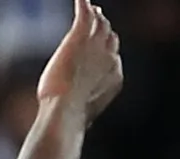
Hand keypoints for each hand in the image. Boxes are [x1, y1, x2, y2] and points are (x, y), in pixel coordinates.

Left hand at [38, 0, 123, 119]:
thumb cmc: (67, 120)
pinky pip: (85, 13)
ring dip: (96, 16)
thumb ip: (85, 110)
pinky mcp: (80, 37)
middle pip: (110, 37)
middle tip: (98, 18)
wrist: (65, 111)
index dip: (107, 48)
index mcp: (114, 78)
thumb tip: (80, 126)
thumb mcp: (81, 114)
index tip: (99, 45)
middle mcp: (110, 58)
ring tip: (91, 8)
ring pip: (100, 24)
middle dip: (105, 28)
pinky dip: (83, 4)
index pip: (113, 56)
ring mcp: (97, 46)